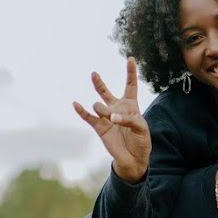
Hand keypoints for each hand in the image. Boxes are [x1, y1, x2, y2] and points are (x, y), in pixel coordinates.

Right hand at [73, 58, 150, 182]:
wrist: (132, 159)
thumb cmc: (141, 142)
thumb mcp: (142, 128)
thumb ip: (129, 119)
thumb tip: (111, 117)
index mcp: (131, 106)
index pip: (130, 85)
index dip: (130, 72)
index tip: (130, 58)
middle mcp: (117, 109)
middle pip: (107, 92)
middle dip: (99, 83)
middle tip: (94, 74)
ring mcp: (106, 117)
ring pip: (99, 105)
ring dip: (103, 109)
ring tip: (109, 117)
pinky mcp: (99, 128)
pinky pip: (88, 117)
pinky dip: (81, 111)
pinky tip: (76, 104)